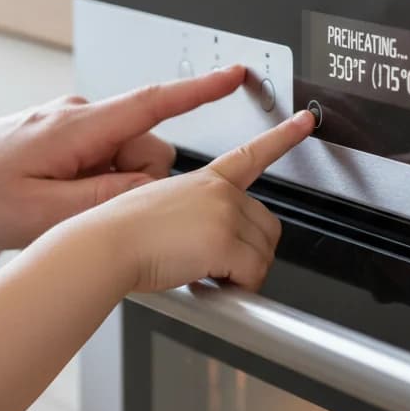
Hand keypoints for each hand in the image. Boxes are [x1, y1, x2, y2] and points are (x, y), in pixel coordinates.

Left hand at [0, 66, 247, 250]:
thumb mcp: (42, 213)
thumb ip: (107, 200)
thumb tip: (154, 191)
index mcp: (79, 127)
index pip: (155, 101)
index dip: (202, 89)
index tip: (239, 76)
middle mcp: (76, 118)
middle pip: (144, 148)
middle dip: (134, 184)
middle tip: (85, 211)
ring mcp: (65, 127)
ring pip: (122, 160)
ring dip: (108, 189)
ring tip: (59, 210)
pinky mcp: (55, 139)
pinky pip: (99, 160)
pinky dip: (93, 185)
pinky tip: (56, 204)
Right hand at [86, 110, 315, 293]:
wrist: (104, 247)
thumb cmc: (120, 236)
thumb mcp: (164, 211)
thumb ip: (197, 221)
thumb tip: (211, 253)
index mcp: (205, 180)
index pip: (252, 154)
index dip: (284, 136)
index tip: (305, 120)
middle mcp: (220, 192)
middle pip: (268, 227)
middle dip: (250, 253)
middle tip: (215, 266)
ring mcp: (224, 213)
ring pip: (263, 255)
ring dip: (241, 273)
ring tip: (202, 274)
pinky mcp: (224, 241)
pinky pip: (252, 276)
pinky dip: (234, 290)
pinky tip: (204, 283)